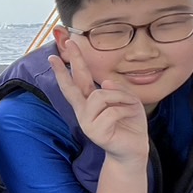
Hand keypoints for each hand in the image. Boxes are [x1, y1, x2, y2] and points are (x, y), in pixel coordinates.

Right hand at [47, 40, 148, 163]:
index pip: (77, 81)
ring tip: (129, 107)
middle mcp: (84, 111)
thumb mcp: (127, 102)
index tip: (59, 51)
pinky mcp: (94, 130)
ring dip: (120, 98)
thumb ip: (116, 90)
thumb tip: (106, 82)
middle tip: (67, 42)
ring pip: (100, 95)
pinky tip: (129, 118)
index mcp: (89, 103)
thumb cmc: (130, 125)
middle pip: (74, 83)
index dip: (69, 66)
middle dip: (72, 60)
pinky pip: (113, 110)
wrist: (133, 150)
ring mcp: (87, 121)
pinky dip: (126, 111)